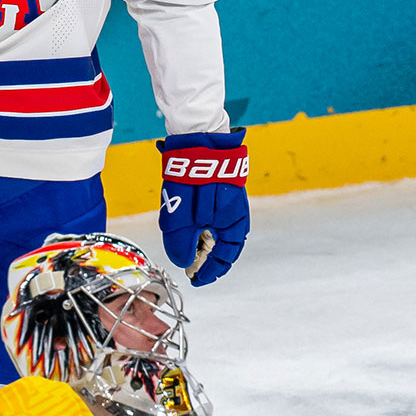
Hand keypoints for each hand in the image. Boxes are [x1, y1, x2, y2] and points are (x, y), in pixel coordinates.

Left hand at [156, 129, 248, 286]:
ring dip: (201, 240)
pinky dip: (201, 224)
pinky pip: (212, 215)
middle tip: (187, 263)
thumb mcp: (180, 215)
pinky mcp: (220, 190)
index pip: (226, 258)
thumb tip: (184, 261)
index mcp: (234, 224)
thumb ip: (181, 242)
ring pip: (216, 230)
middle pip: (221, 246)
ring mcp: (228, 202)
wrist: (198, 137)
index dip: (210, 271)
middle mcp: (235, 215)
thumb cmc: (192, 176)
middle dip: (204, 257)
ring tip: (184, 243)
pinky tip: (188, 222)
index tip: (195, 278)